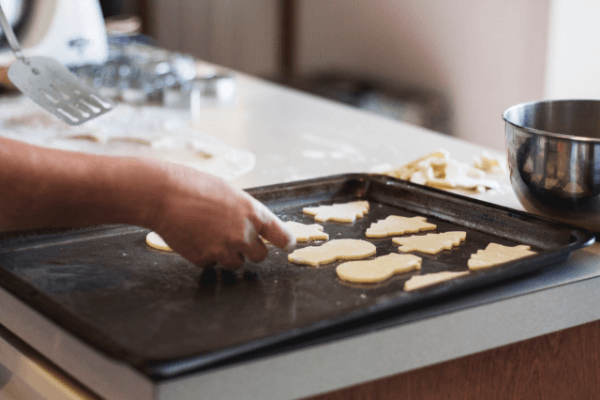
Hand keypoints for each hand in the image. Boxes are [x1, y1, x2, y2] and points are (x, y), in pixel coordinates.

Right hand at [148, 165, 294, 268]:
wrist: (162, 194)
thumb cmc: (193, 185)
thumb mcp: (228, 192)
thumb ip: (244, 211)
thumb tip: (252, 225)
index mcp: (253, 213)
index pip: (282, 236)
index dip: (286, 241)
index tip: (287, 245)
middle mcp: (244, 234)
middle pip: (260, 256)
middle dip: (250, 250)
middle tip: (236, 239)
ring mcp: (224, 249)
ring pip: (236, 263)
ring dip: (227, 254)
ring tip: (210, 234)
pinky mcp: (204, 259)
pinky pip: (211, 264)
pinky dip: (205, 255)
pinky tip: (194, 237)